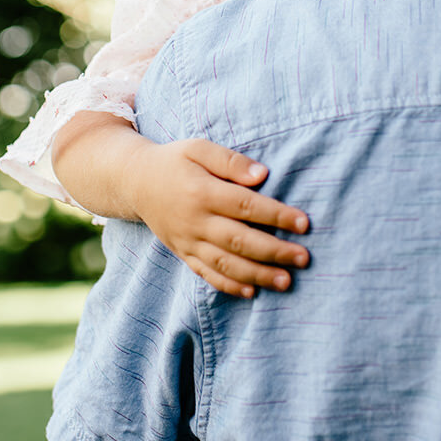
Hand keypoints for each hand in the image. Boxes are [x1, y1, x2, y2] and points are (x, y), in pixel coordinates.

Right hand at [131, 137, 310, 298]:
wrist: (135, 182)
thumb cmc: (175, 161)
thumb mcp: (199, 148)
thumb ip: (231, 160)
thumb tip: (263, 174)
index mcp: (202, 192)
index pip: (245, 206)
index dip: (276, 216)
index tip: (304, 223)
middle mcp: (195, 221)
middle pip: (239, 240)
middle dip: (274, 252)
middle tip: (304, 258)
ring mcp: (187, 241)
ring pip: (225, 264)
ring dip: (257, 275)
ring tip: (287, 281)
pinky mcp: (183, 253)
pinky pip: (206, 274)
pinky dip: (229, 286)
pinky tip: (252, 292)